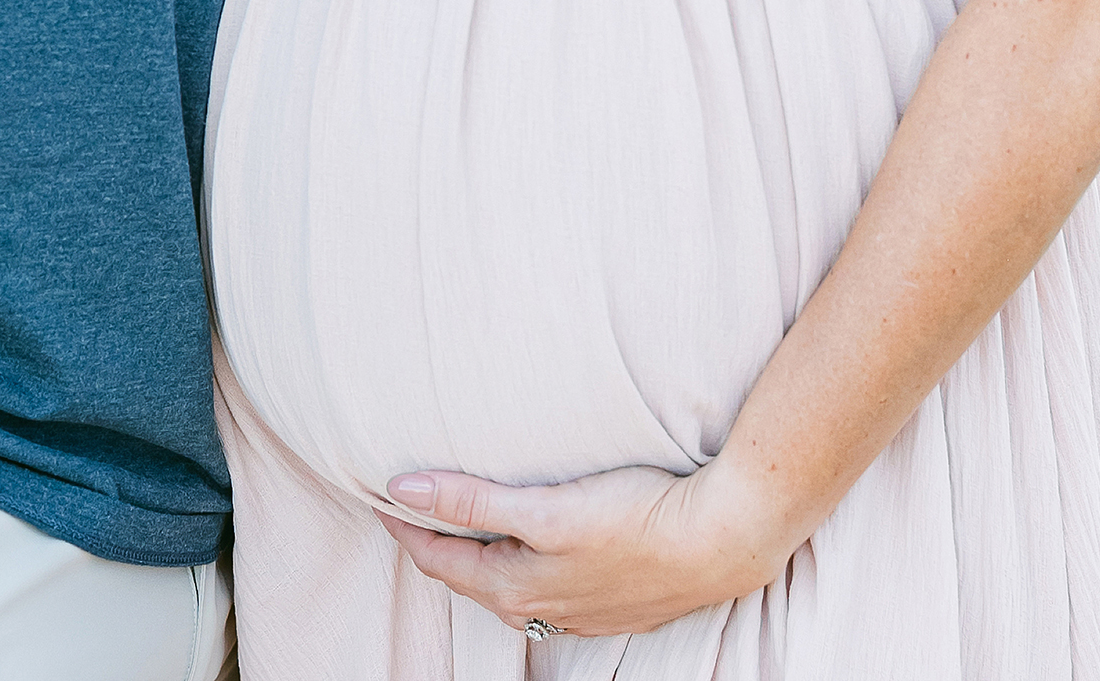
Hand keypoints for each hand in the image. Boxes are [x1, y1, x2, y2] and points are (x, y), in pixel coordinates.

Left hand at [377, 452, 793, 638]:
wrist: (720, 542)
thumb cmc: (635, 519)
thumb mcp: (546, 508)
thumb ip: (472, 499)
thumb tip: (403, 489)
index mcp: (515, 587)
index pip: (439, 558)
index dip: (405, 525)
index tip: (379, 494)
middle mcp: (539, 608)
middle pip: (468, 574)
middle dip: (435, 541)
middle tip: (409, 504)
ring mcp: (576, 611)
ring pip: (506, 583)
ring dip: (477, 552)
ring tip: (460, 519)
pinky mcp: (606, 602)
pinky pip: (543, 586)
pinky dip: (518, 563)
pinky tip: (529, 546)